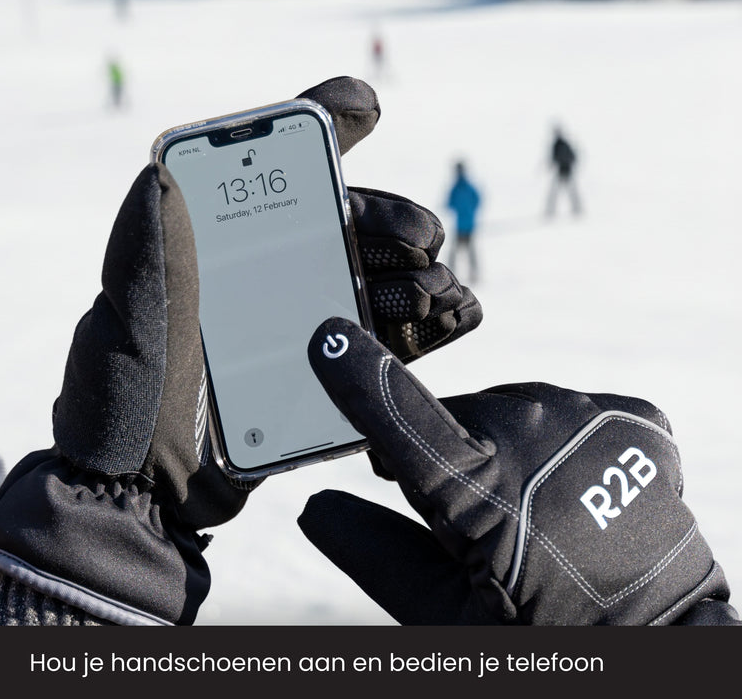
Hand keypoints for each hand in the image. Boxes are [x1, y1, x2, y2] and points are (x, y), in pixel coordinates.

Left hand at [0, 77, 480, 625]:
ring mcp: (300, 320)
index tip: (363, 104)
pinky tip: (455, 317)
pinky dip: (426, 324)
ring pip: (373, 278)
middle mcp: (265, 272)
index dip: (319, 128)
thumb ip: (145, 259)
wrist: (149, 493)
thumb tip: (162, 175)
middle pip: (341, 224)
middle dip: (389, 220)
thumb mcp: (125, 328)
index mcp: (218, 243)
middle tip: (421, 237)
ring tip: (444, 290)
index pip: (271, 170)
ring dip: (418, 275)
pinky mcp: (326, 368)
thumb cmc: (126, 403)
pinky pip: (385, 337)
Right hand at [299, 317, 735, 624]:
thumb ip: (372, 553)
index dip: (360, 375)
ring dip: (504, 450)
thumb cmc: (543, 635)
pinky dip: (557, 447)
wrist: (660, 640)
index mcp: (482, 491)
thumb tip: (314, 507)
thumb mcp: (446, 613)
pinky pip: (564, 412)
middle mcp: (537, 435)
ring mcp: (591, 420)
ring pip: (508, 410)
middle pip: (455, 418)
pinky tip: (576, 491)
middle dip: (449, 459)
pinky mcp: (632, 416)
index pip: (403, 420)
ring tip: (538, 513)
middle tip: (480, 524)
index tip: (328, 334)